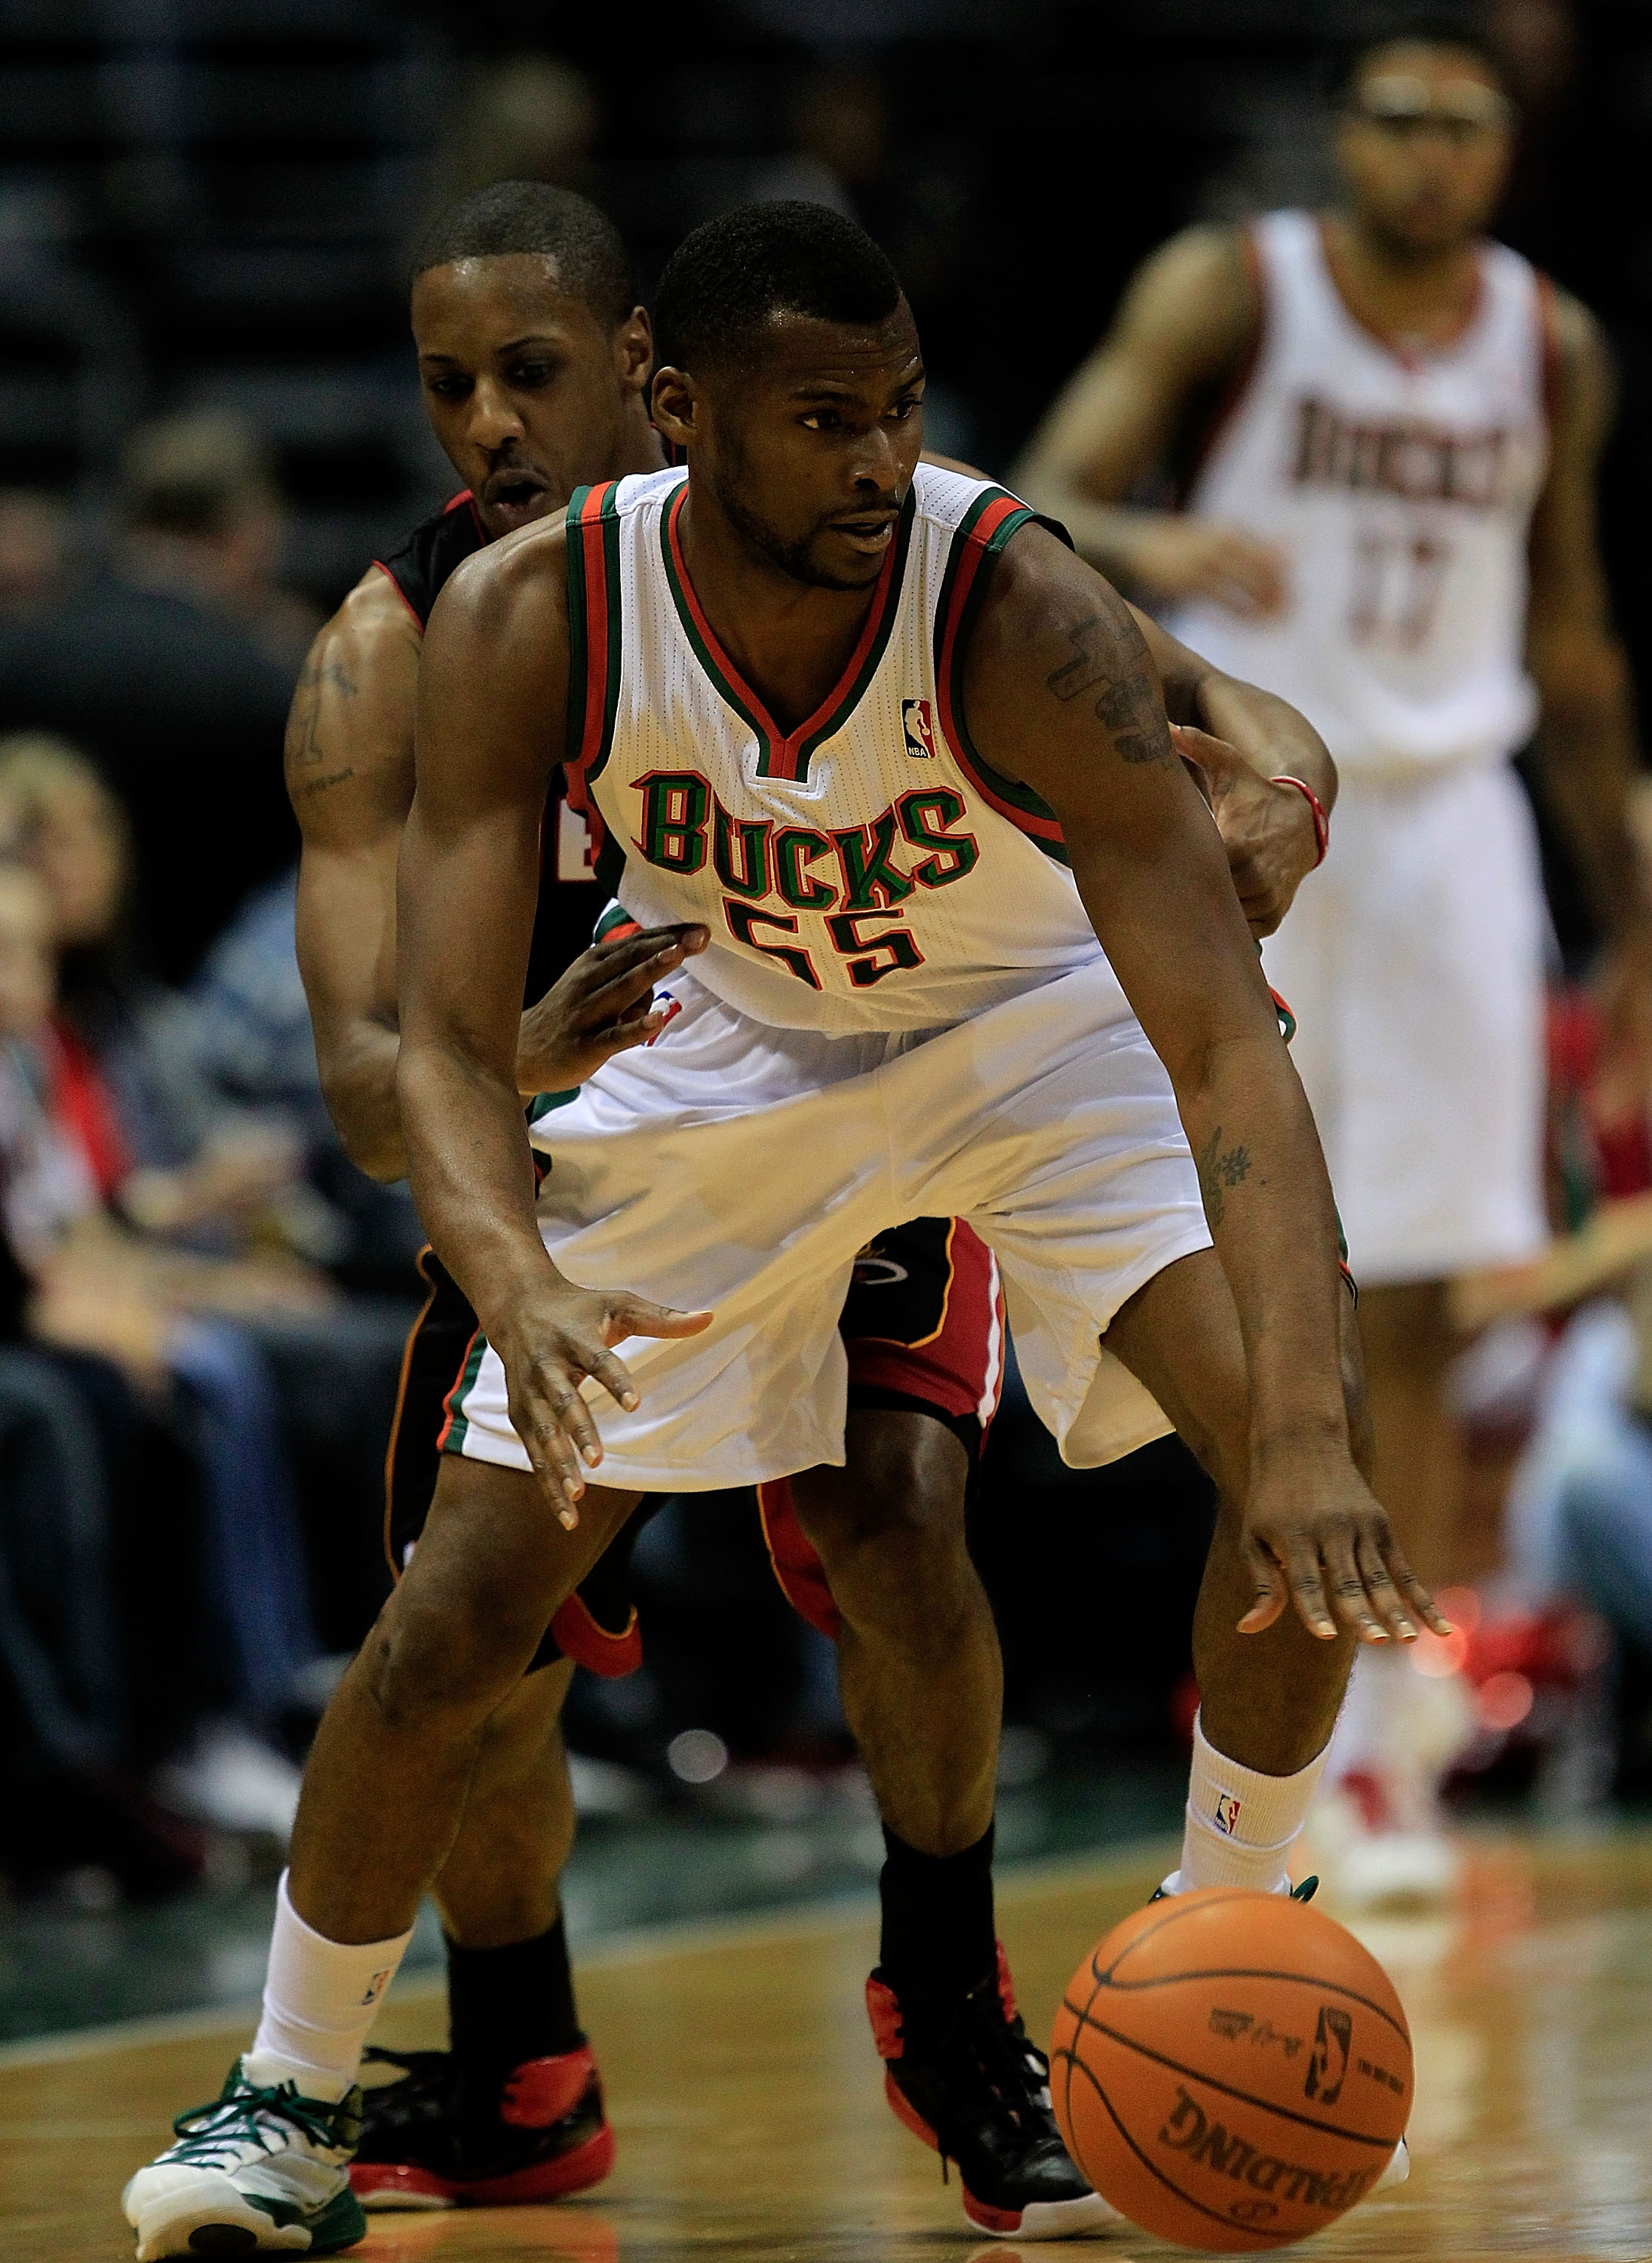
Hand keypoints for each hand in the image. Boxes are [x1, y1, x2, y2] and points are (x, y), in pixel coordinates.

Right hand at [497, 1277, 711, 1523]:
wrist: (517, 1306)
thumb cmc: (580, 1309)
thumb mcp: (619, 1304)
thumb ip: (661, 1318)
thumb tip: (710, 1317)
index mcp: (574, 1338)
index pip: (598, 1361)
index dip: (615, 1381)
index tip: (634, 1404)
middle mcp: (546, 1367)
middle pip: (563, 1402)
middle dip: (579, 1432)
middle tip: (598, 1461)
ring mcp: (528, 1393)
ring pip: (543, 1434)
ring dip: (558, 1465)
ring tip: (578, 1496)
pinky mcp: (519, 1414)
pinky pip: (533, 1453)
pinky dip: (547, 1483)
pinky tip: (567, 1514)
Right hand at [516, 923, 708, 1094]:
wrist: (522, 1052)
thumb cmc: (568, 1013)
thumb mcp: (590, 982)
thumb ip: (626, 972)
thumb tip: (660, 966)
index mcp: (593, 964)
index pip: (636, 944)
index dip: (668, 934)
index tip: (700, 926)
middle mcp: (589, 982)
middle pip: (632, 959)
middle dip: (667, 945)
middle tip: (700, 934)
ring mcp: (587, 1013)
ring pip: (623, 989)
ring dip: (651, 971)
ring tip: (678, 954)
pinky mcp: (586, 1045)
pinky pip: (614, 1035)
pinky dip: (635, 1027)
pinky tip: (656, 1019)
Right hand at [1127, 515, 1286, 617]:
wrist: (1138, 547)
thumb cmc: (1189, 544)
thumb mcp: (1223, 536)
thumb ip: (1258, 542)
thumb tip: (1299, 544)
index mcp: (1230, 534)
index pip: (1271, 557)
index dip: (1286, 580)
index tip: (1294, 596)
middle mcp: (1218, 548)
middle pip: (1262, 575)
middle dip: (1279, 597)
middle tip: (1288, 616)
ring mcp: (1201, 568)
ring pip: (1244, 593)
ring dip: (1261, 611)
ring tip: (1271, 624)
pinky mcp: (1186, 589)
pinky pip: (1222, 607)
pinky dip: (1239, 617)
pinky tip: (1248, 625)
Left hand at [1173, 723, 1319, 937]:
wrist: (1302, 820)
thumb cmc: (1256, 793)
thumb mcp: (1230, 767)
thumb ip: (1198, 746)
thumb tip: (1166, 725)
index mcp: (1236, 849)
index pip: (1193, 876)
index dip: (1175, 874)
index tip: (1162, 867)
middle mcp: (1254, 880)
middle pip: (1204, 900)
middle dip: (1189, 892)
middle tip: (1171, 884)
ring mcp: (1266, 902)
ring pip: (1223, 918)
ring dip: (1210, 908)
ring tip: (1197, 890)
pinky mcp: (1273, 918)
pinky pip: (1241, 930)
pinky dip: (1231, 920)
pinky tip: (1221, 900)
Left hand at [1238, 1446, 1450, 1644]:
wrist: (1301, 1441)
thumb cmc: (1270, 1498)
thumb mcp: (1253, 1536)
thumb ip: (1262, 1583)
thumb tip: (1247, 1628)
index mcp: (1294, 1536)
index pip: (1305, 1580)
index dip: (1314, 1609)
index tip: (1326, 1635)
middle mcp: (1330, 1531)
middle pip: (1348, 1581)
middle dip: (1363, 1613)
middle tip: (1377, 1641)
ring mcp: (1360, 1527)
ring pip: (1379, 1578)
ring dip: (1394, 1610)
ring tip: (1406, 1640)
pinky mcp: (1380, 1526)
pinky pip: (1403, 1570)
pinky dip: (1420, 1599)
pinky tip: (1438, 1628)